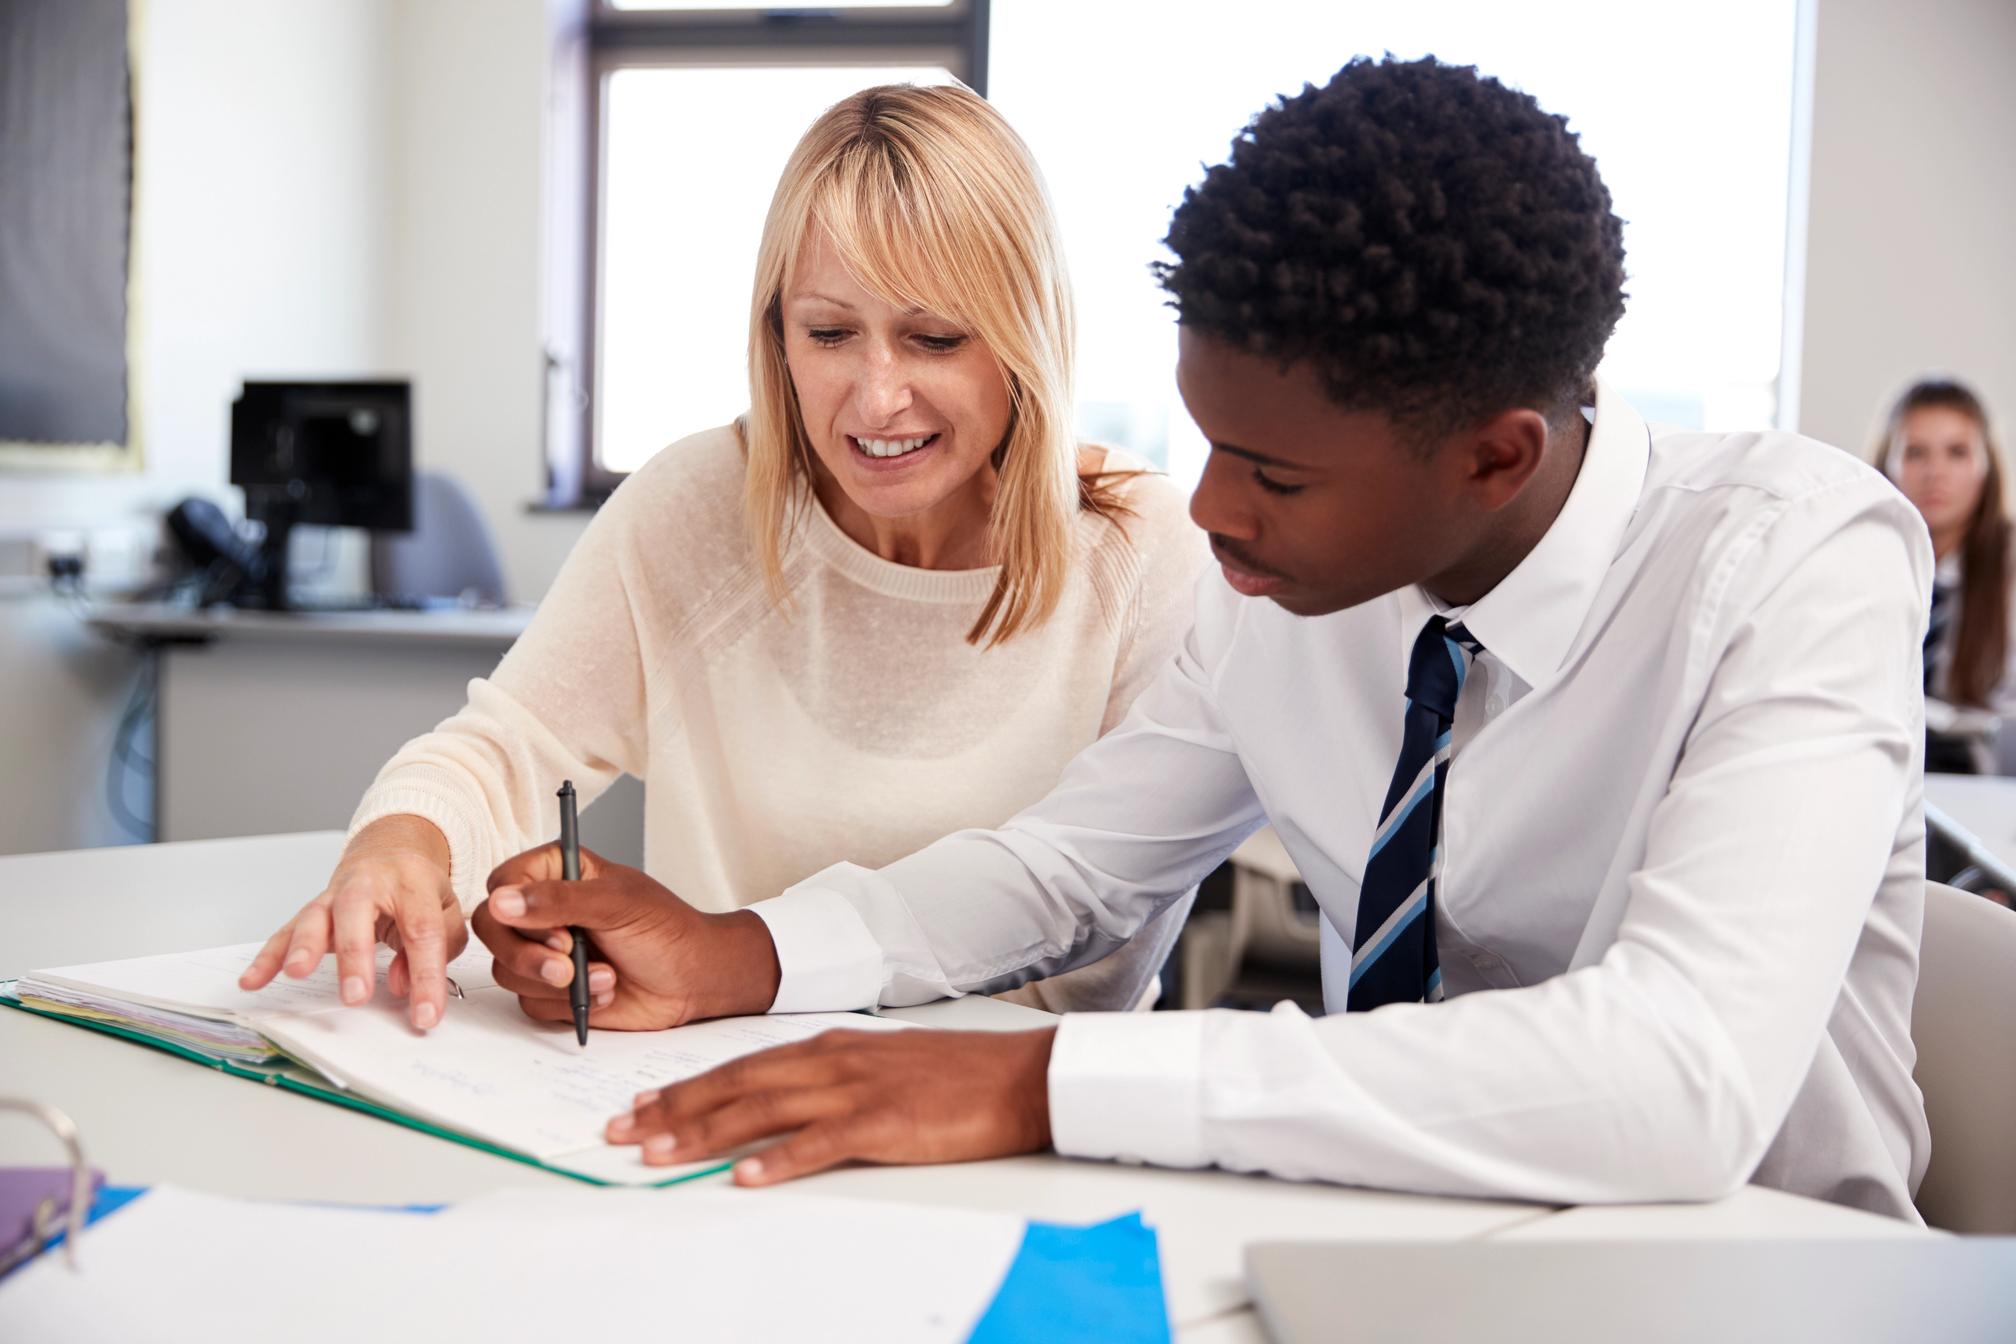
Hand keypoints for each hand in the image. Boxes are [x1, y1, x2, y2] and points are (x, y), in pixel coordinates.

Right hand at [238, 815, 467, 1030]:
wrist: (389, 850)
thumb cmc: (419, 886)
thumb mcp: (447, 908)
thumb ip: (439, 946)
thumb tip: (404, 984)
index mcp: (412, 883)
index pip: (422, 932)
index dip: (425, 976)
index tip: (425, 1016)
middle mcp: (368, 884)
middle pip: (358, 916)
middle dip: (355, 957)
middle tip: (355, 996)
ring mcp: (334, 896)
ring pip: (315, 918)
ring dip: (304, 947)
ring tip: (296, 973)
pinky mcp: (312, 910)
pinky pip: (286, 933)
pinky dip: (268, 957)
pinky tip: (252, 980)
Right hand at [471, 844, 780, 1031]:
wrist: (694, 980)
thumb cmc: (666, 930)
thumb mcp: (616, 903)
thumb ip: (559, 900)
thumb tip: (503, 901)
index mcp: (557, 873)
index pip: (503, 883)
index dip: (514, 909)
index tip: (554, 929)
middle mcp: (544, 911)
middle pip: (493, 930)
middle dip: (528, 954)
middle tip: (567, 961)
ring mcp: (545, 952)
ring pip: (508, 970)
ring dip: (557, 981)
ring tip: (605, 976)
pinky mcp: (551, 991)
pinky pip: (531, 1002)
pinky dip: (567, 1002)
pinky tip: (605, 992)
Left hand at [604, 1027, 1056, 1184]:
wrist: (1020, 1075)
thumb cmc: (958, 1076)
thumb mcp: (884, 1065)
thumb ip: (833, 1079)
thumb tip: (785, 1104)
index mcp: (832, 1047)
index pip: (742, 1066)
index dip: (687, 1086)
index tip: (642, 1103)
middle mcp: (834, 1061)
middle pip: (737, 1085)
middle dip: (674, 1109)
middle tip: (623, 1130)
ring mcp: (857, 1090)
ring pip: (763, 1109)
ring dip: (705, 1133)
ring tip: (658, 1153)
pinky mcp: (885, 1122)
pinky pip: (820, 1143)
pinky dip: (779, 1160)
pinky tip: (746, 1176)